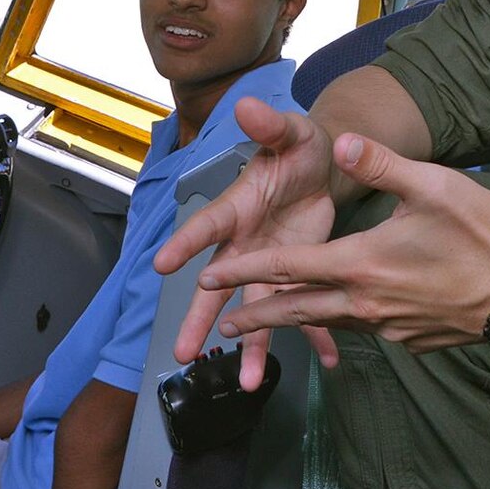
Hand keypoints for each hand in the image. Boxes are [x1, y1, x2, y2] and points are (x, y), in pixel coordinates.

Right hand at [154, 96, 342, 387]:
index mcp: (236, 209)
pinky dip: (316, 334)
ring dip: (252, 345)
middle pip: (216, 287)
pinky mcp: (297, 275)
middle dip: (201, 320)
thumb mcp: (289, 133)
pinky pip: (304, 310)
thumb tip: (248, 105)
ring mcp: (268, 265)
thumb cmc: (296, 147)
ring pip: (254, 311)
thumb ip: (270, 125)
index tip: (163, 264)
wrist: (323, 167)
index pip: (206, 226)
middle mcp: (244, 245)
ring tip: (249, 383)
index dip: (185, 244)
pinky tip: (326, 360)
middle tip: (184, 354)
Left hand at [200, 133, 489, 350]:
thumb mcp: (433, 186)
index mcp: (360, 263)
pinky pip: (364, 331)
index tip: (207, 277)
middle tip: (219, 326)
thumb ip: (382, 163)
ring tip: (267, 326)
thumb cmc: (482, 234)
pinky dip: (340, 325)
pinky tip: (343, 317)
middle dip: (254, 316)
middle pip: (295, 310)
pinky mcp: (410, 339)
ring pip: (328, 324)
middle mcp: (365, 303)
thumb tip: (344, 142)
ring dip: (292, 324)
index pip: (287, 267)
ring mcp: (388, 326)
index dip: (245, 270)